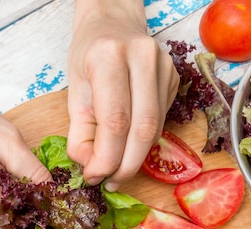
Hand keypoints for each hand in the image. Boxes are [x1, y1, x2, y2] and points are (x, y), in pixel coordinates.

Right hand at [0, 86, 51, 228]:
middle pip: (22, 228)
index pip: (26, 228)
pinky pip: (5, 212)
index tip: (66, 203)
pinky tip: (29, 181)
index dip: (49, 219)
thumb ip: (30, 167)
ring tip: (46, 183)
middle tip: (62, 190)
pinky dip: (21, 202)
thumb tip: (55, 191)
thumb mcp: (4, 135)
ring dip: (33, 208)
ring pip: (15, 222)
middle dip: (45, 214)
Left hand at [67, 0, 178, 190]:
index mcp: (109, 57)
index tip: (94, 177)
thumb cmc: (89, 56)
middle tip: (110, 182)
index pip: (115, 121)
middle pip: (142, 129)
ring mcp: (164, 67)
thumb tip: (92, 169)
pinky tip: (130, 147)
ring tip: (117, 171)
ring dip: (136, 158)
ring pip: (155, 129)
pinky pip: (161, 121)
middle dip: (125, 165)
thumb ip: (80, 134)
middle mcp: (142, 58)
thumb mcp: (74, 92)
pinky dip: (144, 142)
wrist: (113, 24)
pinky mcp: (175, 78)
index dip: (106, 158)